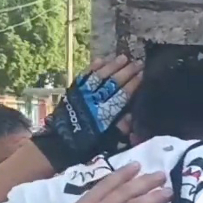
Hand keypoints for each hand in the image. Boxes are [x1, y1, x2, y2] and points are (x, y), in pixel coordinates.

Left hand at [33, 56, 142, 172]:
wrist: (59, 144)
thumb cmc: (85, 145)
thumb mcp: (105, 142)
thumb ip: (119, 129)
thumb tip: (131, 115)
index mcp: (104, 116)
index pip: (122, 95)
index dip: (134, 84)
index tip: (143, 74)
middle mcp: (94, 102)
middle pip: (113, 82)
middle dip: (127, 71)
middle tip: (138, 62)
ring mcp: (82, 94)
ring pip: (100, 76)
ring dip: (112, 65)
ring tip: (123, 57)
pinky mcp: (72, 91)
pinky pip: (84, 76)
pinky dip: (93, 67)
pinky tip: (102, 60)